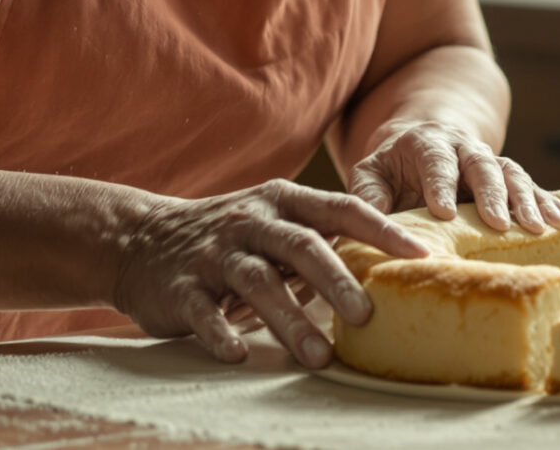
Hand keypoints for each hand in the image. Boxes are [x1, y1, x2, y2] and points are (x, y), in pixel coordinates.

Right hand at [111, 179, 428, 368]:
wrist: (139, 239)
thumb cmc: (227, 237)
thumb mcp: (272, 222)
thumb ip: (320, 236)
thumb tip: (389, 264)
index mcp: (282, 202)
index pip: (341, 209)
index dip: (381, 231)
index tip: (420, 255)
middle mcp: (251, 223)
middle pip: (301, 247)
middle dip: (336, 280)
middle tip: (368, 315)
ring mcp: (214, 254)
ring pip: (257, 283)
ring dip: (289, 320)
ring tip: (319, 356)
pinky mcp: (180, 287)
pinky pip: (204, 310)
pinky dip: (221, 332)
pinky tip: (240, 355)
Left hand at [346, 120, 559, 233]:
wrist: (425, 143)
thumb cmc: (392, 169)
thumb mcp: (370, 175)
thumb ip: (367, 198)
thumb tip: (360, 232)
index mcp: (427, 144)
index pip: (435, 161)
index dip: (440, 184)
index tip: (443, 212)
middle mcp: (464, 148)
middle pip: (482, 165)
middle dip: (492, 193)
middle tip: (498, 223)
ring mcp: (491, 162)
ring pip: (514, 174)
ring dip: (529, 201)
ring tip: (543, 228)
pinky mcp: (509, 180)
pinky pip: (534, 189)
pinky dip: (551, 205)